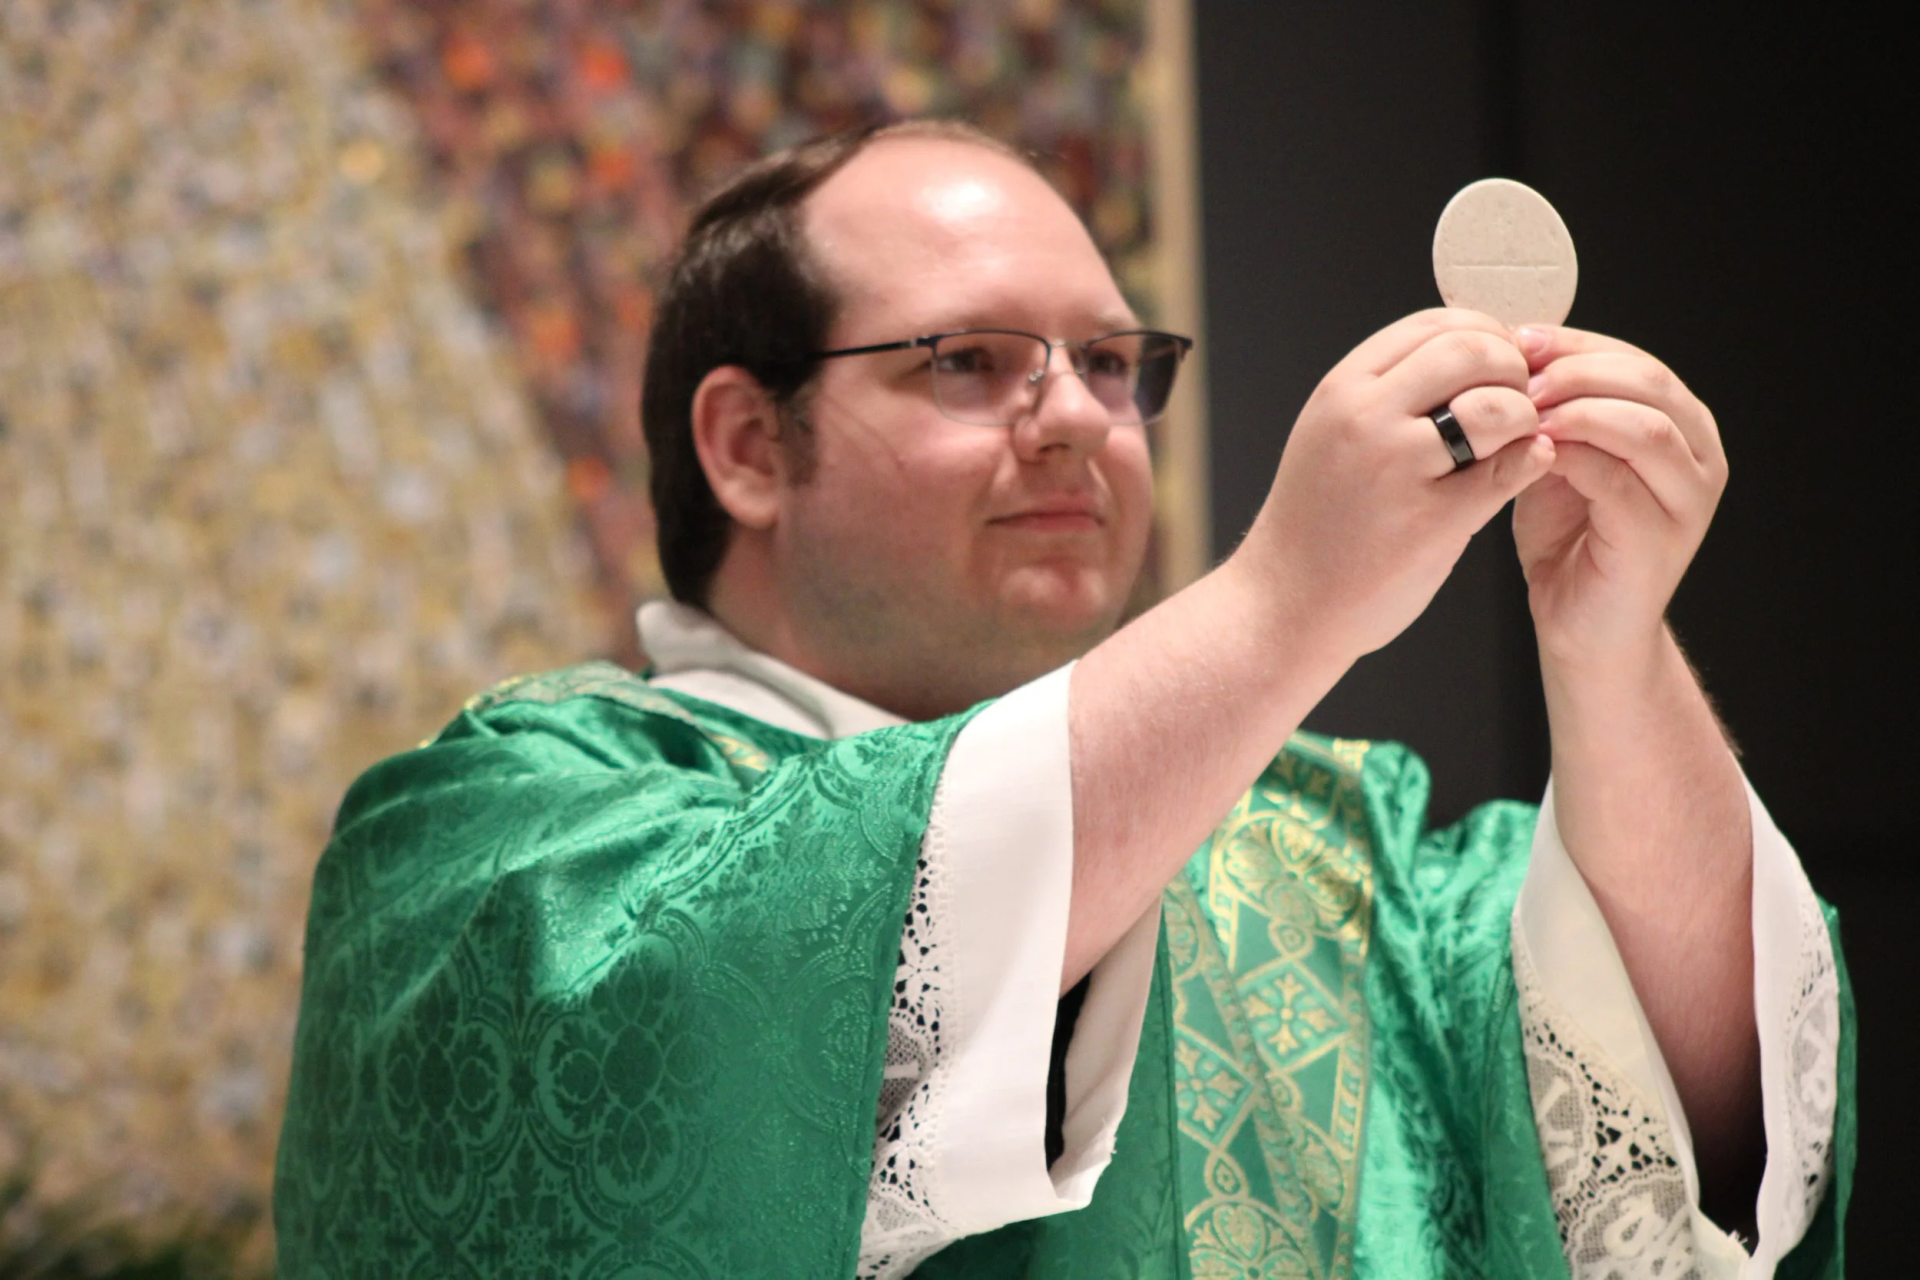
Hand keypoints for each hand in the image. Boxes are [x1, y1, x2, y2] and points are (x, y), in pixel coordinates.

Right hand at [1241, 308, 1554, 665]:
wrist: (1283, 604)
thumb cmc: (1317, 523)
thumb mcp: (1332, 436)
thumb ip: (1388, 394)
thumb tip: (1472, 353)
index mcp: (1342, 390)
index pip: (1434, 323)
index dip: (1484, 333)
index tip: (1499, 364)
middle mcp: (1365, 418)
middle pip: (1472, 350)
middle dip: (1512, 369)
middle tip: (1517, 401)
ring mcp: (1396, 469)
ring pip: (1498, 405)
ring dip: (1525, 417)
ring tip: (1514, 441)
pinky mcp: (1430, 521)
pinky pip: (1509, 469)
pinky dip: (1531, 461)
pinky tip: (1523, 469)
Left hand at [1513, 327, 1727, 672]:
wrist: (1580, 630)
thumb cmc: (1567, 544)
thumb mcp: (1558, 460)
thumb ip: (1554, 413)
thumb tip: (1516, 354)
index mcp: (1682, 428)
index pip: (1636, 360)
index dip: (1575, 343)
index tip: (1518, 340)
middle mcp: (1700, 456)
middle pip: (1648, 381)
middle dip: (1576, 369)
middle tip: (1518, 376)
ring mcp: (1688, 499)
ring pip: (1644, 424)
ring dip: (1576, 408)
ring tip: (1523, 411)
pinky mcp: (1660, 537)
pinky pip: (1617, 478)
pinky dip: (1571, 456)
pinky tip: (1532, 453)